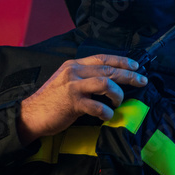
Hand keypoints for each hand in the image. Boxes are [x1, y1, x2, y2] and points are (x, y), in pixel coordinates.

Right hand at [16, 54, 146, 144]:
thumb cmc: (51, 101)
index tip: (136, 65)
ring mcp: (73, 87)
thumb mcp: (66, 82)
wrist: (31, 114)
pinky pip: (97, 106)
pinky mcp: (73, 103)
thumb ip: (83, 79)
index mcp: (73, 66)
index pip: (102, 58)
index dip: (121, 60)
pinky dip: (106, 112)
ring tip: (118, 102)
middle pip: (108, 69)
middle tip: (142, 81)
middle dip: (129, 75)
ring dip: (117, 94)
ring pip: (105, 83)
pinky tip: (107, 116)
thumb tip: (108, 83)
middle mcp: (74, 72)